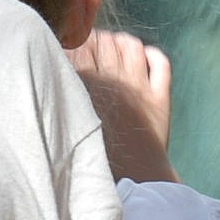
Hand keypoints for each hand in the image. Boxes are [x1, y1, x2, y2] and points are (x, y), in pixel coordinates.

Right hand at [68, 29, 177, 182]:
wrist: (133, 180)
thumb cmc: (97, 157)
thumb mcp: (72, 122)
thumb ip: (66, 97)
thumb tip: (58, 71)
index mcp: (90, 86)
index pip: (82, 47)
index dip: (76, 41)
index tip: (72, 45)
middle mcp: (116, 80)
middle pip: (106, 42)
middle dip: (97, 39)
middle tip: (92, 47)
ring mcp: (140, 87)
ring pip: (131, 46)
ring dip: (122, 42)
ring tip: (115, 49)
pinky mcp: (160, 97)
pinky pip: (161, 63)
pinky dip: (152, 55)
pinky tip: (144, 58)